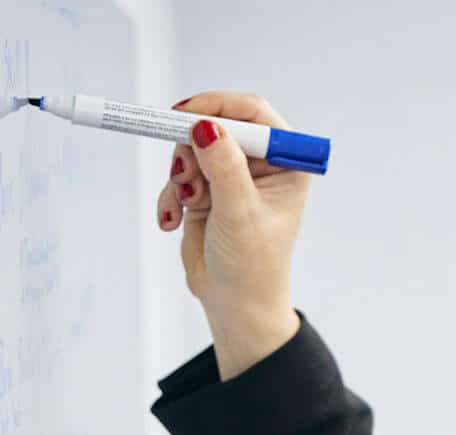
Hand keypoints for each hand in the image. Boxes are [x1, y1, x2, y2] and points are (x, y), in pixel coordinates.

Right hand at [157, 91, 308, 376]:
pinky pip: (179, 176)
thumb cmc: (252, 265)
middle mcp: (260, 165)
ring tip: (187, 205)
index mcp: (285, 164)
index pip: (254, 114)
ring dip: (181, 176)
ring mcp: (231, 178)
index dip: (219, 107)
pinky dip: (171, 196)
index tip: (185, 114)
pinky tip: (172, 221)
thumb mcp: (239, 212)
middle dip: (193, 149)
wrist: (234, 306)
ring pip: (192, 150)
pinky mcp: (207, 193)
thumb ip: (224, 166)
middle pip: (217, 126)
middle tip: (184, 174)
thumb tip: (205, 125)